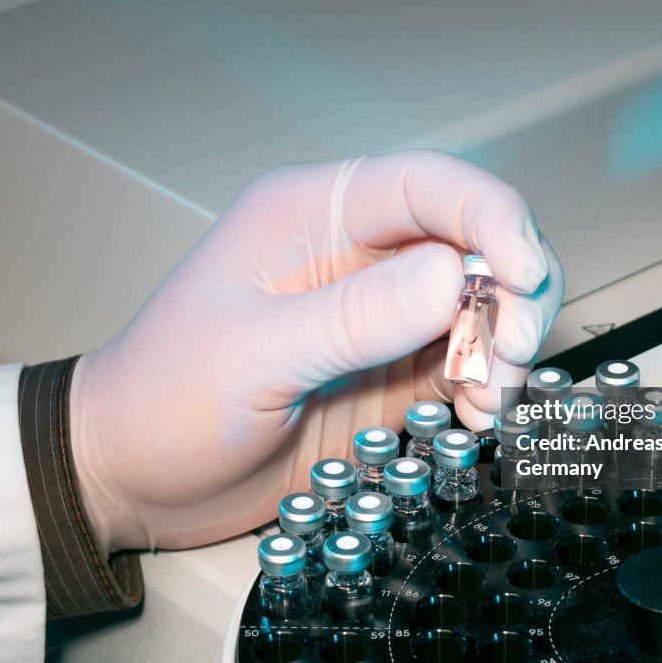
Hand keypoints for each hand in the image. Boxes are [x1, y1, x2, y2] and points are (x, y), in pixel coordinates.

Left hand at [68, 150, 563, 552]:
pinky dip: (487, 388)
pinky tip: (474, 416)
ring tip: (489, 397)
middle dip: (513, 292)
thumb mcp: (251, 356)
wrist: (136, 477)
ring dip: (506, 347)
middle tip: (513, 352)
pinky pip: (464, 365)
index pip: (427, 185)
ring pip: (481, 307)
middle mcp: (355, 256)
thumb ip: (349, 317)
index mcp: (312, 215)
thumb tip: (449, 277)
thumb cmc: (163, 401)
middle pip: (472, 242)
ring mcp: (377, 317)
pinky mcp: (389, 372)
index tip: (524, 274)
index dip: (492, 217)